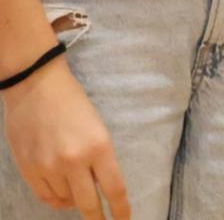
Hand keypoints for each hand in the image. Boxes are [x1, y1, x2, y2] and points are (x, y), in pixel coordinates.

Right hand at [2, 57, 131, 218]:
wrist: (37, 87)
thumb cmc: (73, 103)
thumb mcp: (97, 128)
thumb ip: (99, 158)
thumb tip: (99, 187)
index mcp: (99, 146)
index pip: (114, 188)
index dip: (120, 209)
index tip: (125, 219)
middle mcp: (74, 161)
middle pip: (88, 203)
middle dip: (98, 217)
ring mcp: (48, 167)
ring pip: (65, 200)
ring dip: (74, 201)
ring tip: (79, 192)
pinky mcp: (28, 169)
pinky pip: (45, 196)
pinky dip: (56, 200)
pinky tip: (62, 197)